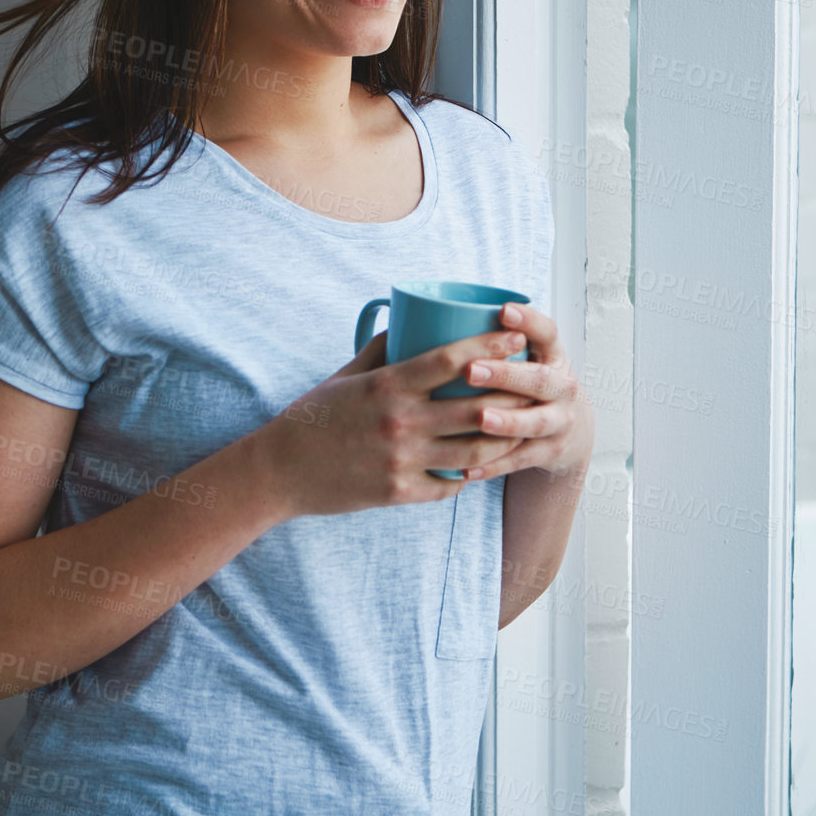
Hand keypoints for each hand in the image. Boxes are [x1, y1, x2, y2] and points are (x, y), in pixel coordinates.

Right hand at [262, 327, 538, 516]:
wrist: (279, 471)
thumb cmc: (314, 416)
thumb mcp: (346, 375)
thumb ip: (382, 349)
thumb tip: (410, 322)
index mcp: (388, 386)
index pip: (452, 360)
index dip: (491, 346)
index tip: (518, 337)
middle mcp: (400, 422)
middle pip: (476, 407)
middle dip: (514, 395)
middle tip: (536, 384)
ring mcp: (402, 460)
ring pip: (474, 451)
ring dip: (505, 439)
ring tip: (523, 427)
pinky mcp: (399, 493)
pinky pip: (450, 484)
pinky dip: (471, 474)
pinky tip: (486, 464)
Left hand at [453, 302, 594, 481]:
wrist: (569, 429)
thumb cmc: (531, 384)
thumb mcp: (529, 358)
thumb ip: (495, 342)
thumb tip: (427, 320)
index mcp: (552, 355)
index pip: (546, 332)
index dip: (528, 321)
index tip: (503, 311)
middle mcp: (562, 386)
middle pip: (539, 379)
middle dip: (506, 375)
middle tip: (471, 370)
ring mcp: (560, 421)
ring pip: (535, 422)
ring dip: (507, 421)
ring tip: (481, 419)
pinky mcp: (551, 452)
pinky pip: (521, 460)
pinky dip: (495, 465)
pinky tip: (468, 468)